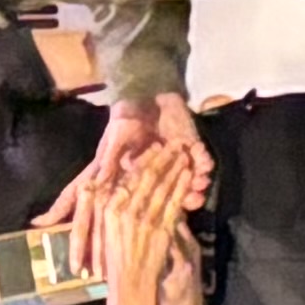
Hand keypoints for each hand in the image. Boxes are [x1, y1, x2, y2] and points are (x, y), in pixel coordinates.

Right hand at [68, 91, 203, 230]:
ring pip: (192, 178)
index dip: (163, 204)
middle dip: (189, 197)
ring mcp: (178, 161)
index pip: (154, 196)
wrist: (144, 95)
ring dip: (199, 181)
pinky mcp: (191, 148)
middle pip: (178, 192)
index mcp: (144, 175)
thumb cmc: (125, 120)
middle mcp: (163, 172)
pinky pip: (202, 159)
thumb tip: (98, 186)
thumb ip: (109, 162)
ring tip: (202, 181)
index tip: (177, 209)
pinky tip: (206, 163)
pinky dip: (205, 162)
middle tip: (197, 197)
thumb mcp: (115, 140)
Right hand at [103, 137, 205, 304]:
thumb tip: (97, 191)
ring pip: (160, 187)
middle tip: (170, 142)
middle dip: (158, 159)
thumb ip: (110, 209)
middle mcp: (123, 212)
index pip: (124, 180)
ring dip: (172, 169)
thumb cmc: (118, 266)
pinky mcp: (162, 230)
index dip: (139, 162)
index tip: (151, 146)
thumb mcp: (109, 233)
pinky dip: (183, 189)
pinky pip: (174, 204)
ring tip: (183, 152)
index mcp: (108, 210)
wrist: (130, 295)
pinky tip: (192, 176)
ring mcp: (143, 221)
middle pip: (143, 178)